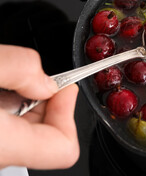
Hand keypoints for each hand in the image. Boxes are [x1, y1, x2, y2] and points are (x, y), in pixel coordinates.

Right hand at [0, 45, 79, 168]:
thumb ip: (18, 68)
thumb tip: (45, 81)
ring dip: (23, 102)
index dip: (68, 112)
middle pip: (47, 137)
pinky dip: (8, 108)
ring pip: (26, 133)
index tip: (62, 86)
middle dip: (45, 101)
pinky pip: (9, 131)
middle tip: (27, 78)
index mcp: (2, 145)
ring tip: (4, 82)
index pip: (64, 148)